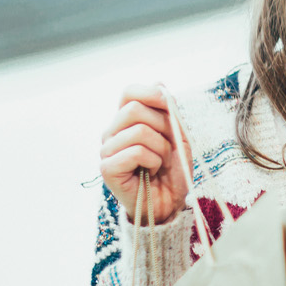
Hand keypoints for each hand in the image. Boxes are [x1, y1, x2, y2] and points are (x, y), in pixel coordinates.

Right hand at [98, 84, 187, 225]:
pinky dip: (153, 161)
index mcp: (127, 120)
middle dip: (162, 126)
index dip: (151, 93)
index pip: (129, 91)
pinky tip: (151, 171)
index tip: (169, 104)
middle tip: (168, 146)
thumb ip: (169, 111)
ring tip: (161, 162)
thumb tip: (159, 84)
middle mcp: (112, 132)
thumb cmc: (172, 168)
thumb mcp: (178, 135)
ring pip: (138, 131)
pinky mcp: (107, 168)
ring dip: (161, 148)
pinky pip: (135, 152)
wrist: (169, 201)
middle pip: (134, 109)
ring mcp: (107, 150)